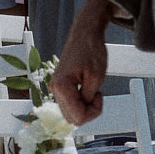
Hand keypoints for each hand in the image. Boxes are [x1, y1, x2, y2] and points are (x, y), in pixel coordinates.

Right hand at [50, 0, 113, 123]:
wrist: (85, 34)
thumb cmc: (91, 51)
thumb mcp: (96, 77)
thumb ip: (88, 99)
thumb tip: (82, 114)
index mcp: (61, 87)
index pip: (78, 117)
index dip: (93, 111)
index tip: (99, 95)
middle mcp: (55, 89)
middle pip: (73, 118)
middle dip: (89, 111)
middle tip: (97, 94)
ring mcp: (57, 88)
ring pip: (71, 113)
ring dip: (86, 107)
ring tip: (93, 91)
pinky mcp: (61, 87)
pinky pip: (71, 104)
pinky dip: (82, 102)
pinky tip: (88, 90)